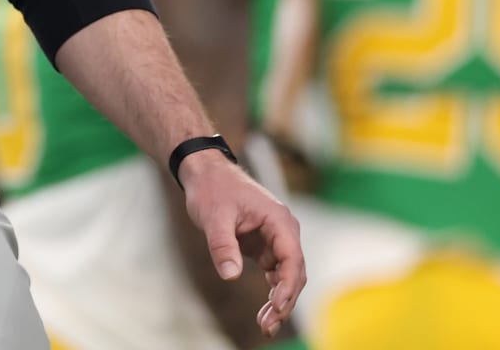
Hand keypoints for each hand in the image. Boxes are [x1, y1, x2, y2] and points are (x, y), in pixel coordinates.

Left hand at [179, 149, 305, 338]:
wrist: (206, 173)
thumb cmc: (212, 189)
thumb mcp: (213, 217)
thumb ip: (223, 245)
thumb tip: (231, 275)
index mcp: (278, 219)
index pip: (291, 257)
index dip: (286, 285)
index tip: (275, 306)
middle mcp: (283, 229)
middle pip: (294, 271)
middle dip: (284, 300)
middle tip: (267, 326)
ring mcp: (275, 238)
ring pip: (286, 276)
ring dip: (279, 300)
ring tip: (265, 325)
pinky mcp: (265, 245)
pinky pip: (275, 273)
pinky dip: (272, 291)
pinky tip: (265, 311)